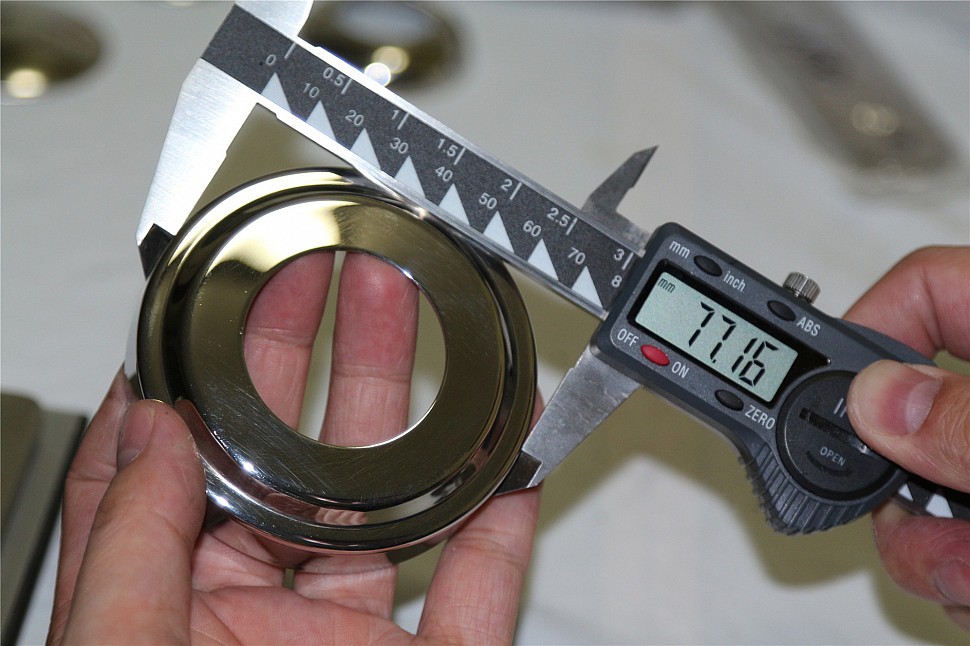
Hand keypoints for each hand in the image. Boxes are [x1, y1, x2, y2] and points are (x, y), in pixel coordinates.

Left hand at [49, 252, 541, 643]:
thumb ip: (128, 539)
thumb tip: (147, 421)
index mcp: (166, 609)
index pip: (174, 468)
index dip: (194, 379)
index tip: (217, 306)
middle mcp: (256, 618)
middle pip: (295, 465)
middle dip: (317, 362)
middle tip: (339, 280)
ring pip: (393, 514)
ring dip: (418, 424)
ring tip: (432, 334)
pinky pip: (475, 600)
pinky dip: (502, 537)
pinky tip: (514, 471)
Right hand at [844, 246, 968, 629]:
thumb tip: (881, 404)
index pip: (928, 288)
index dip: (862, 322)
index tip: (825, 390)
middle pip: (903, 416)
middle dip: (887, 485)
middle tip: (903, 520)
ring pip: (924, 498)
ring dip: (932, 554)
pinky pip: (957, 547)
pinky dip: (959, 579)